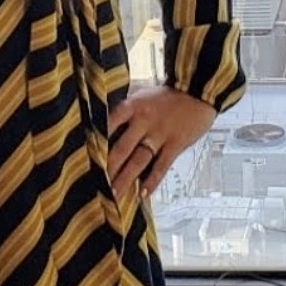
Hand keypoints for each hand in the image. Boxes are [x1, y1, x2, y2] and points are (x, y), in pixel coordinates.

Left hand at [107, 85, 215, 201]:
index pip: (109, 123)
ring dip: (126, 179)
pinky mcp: (176, 144)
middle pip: (122, 148)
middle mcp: (144, 121)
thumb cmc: (168, 94)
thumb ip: (125, 106)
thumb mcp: (142, 93)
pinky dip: (153, 180)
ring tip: (114, 194)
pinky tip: (143, 193)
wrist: (199, 90)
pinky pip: (162, 166)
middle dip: (108, 168)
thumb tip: (102, 112)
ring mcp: (160, 134)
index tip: (85, 156)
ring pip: (139, 160)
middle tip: (97, 185)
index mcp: (133, 106)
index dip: (97, 140)